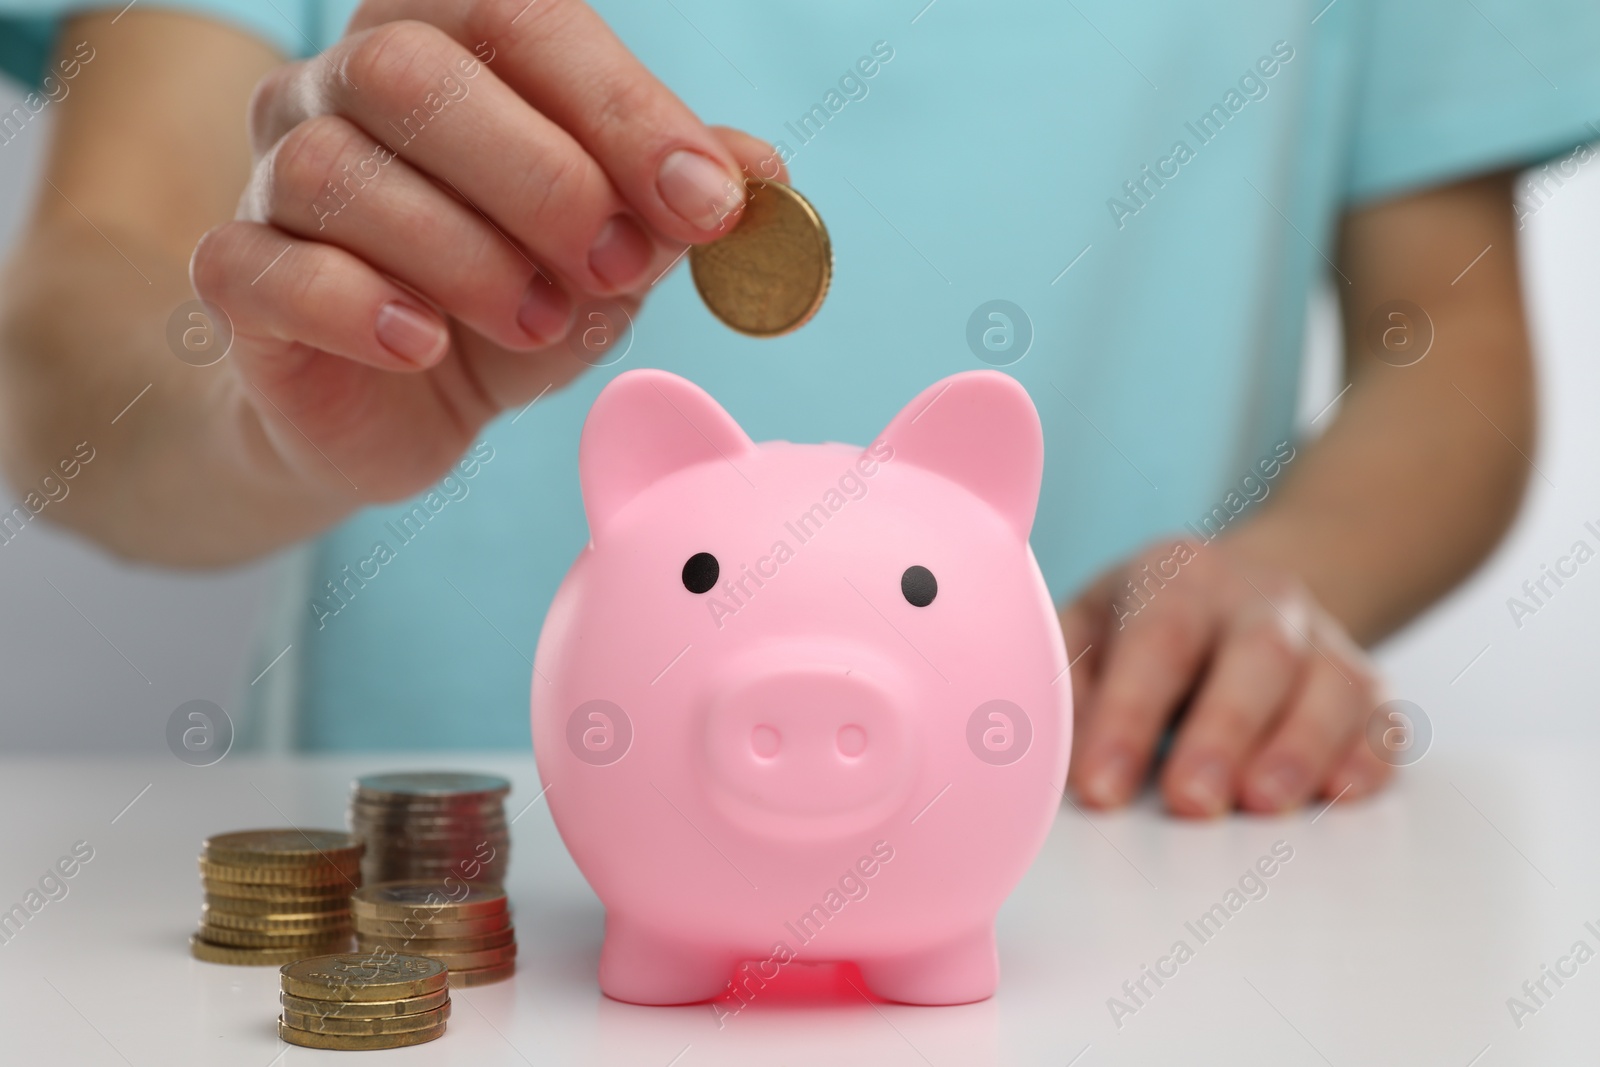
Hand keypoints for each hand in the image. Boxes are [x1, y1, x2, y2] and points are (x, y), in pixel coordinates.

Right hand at [191, 0, 781, 502]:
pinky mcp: (235, 277)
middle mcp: (340, 85)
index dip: (624, 108)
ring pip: (340, 173)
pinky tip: (423, 347)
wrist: (401, 407)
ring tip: (540, 323)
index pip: (522, 19)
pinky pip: (266, 268)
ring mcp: (271, 177)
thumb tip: (762, 170)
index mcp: (444, 42)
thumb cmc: (512, 299)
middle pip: (413, 75)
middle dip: (543, 179)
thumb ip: (673, 202)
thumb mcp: (611, 251)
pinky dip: (357, 307)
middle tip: (620, 270)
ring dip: (466, 257)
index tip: (711, 202)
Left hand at [1060, 538, 1391, 816]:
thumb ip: (1066, 687)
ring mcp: (1325, 640)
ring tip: (1264, 807)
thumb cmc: (1143, 623)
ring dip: (1301, 750)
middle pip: (1257, 656)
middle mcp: (1262, 598)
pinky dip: (1366, 759)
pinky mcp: (1369, 689)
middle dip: (1224, 732)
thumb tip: (1043, 762)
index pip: (1156, 641)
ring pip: (1333, 685)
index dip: (1127, 717)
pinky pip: (1382, 721)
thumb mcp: (1089, 629)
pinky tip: (1342, 796)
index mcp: (1180, 575)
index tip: (1099, 789)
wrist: (1245, 591)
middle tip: (1191, 803)